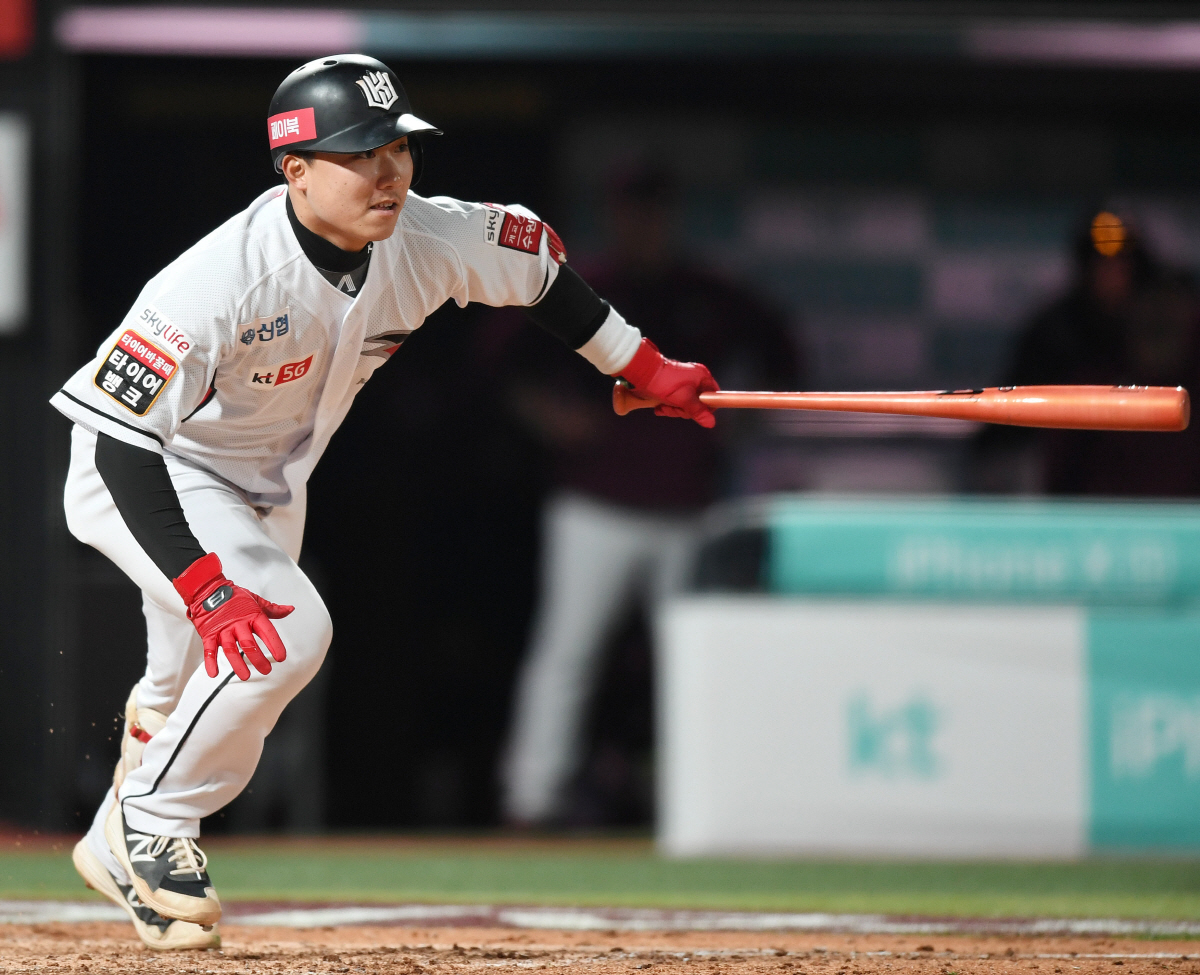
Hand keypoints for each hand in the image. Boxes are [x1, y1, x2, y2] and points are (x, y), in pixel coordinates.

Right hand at [172, 553, 292, 680]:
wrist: (208, 589)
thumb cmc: (234, 597)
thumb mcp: (255, 600)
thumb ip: (272, 609)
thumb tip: (290, 609)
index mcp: (252, 615)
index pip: (267, 631)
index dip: (275, 644)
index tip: (281, 657)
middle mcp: (238, 623)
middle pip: (249, 643)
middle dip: (258, 659)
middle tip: (266, 670)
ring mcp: (223, 629)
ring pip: (230, 649)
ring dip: (237, 664)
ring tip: (245, 676)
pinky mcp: (209, 634)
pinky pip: (209, 650)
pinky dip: (210, 662)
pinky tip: (214, 673)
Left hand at [615, 338, 719, 427]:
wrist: (641, 373)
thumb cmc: (663, 382)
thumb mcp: (683, 399)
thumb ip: (698, 412)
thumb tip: (711, 423)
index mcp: (702, 376)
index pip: (713, 396)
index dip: (706, 408)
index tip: (694, 413)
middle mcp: (695, 378)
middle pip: (699, 403)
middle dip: (684, 410)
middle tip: (674, 408)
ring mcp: (684, 382)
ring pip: (686, 404)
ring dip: (674, 410)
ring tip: (663, 407)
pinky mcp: (674, 387)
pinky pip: (676, 401)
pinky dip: (668, 406)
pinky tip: (659, 407)